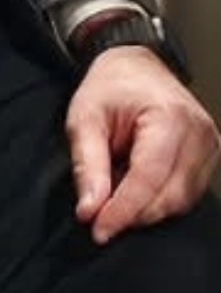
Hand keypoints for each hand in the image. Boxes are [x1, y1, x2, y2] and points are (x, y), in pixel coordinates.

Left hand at [67, 46, 218, 244]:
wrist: (134, 62)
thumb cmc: (110, 85)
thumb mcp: (85, 117)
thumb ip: (88, 164)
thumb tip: (90, 209)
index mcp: (169, 116)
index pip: (149, 179)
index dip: (123, 210)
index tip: (99, 230)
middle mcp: (198, 132)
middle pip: (170, 196)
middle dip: (133, 213)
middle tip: (99, 216)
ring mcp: (209, 145)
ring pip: (181, 201)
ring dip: (146, 208)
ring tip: (116, 192)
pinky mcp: (209, 155)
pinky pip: (187, 193)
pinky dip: (159, 199)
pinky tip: (137, 187)